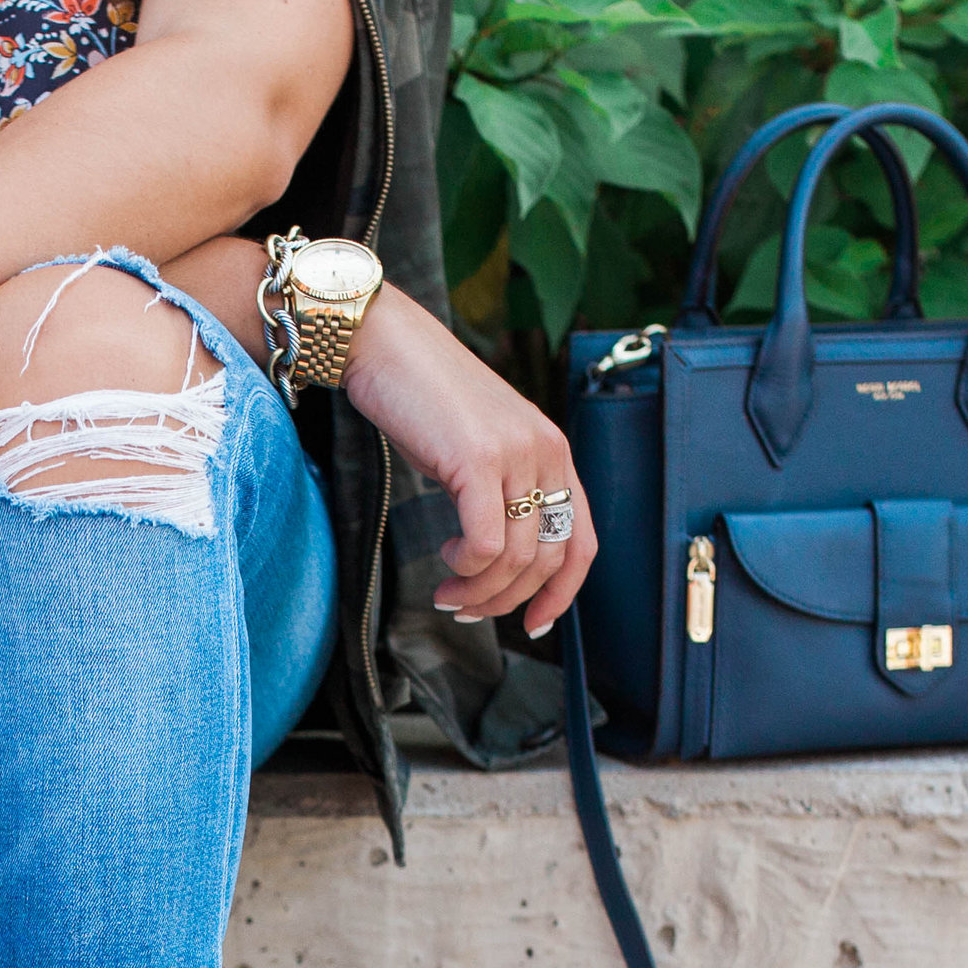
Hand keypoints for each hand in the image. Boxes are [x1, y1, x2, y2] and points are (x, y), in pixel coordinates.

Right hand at [338, 288, 593, 638]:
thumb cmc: (421, 398)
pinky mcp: (478, 458)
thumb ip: (498, 491)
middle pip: (551, 559)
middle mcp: (546, 451)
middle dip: (508, 600)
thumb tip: (492, 557)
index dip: (562, 593)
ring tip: (447, 593)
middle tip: (466, 610)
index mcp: (553, 451)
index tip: (533, 623)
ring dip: (480, 591)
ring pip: (518, 558)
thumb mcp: (476, 448)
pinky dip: (466, 567)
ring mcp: (516, 453)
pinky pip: (486, 542)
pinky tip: (445, 559)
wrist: (385, 344)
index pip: (583, 541)